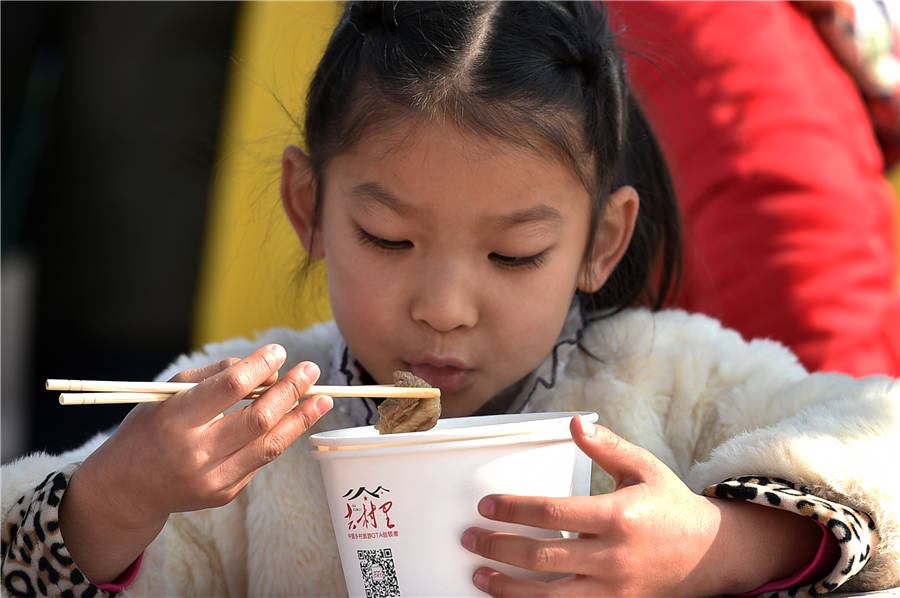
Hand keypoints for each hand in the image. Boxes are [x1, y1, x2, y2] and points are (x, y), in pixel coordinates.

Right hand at [59, 344, 332, 582]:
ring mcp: (213, 479)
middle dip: (291, 391)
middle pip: (258, 419)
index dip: (260, 366)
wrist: (126, 490)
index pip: (230, 387)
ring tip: (323, 399)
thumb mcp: (168, 393)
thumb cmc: (151, 428)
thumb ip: (216, 375)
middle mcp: (195, 454)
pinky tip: (291, 420)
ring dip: (302, 418)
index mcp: (175, 420)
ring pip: (270, 445)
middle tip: (312, 370)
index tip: (279, 351)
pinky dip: (277, 436)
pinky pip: (259, 460)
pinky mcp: (225, 494)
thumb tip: (268, 367)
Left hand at [460, 416, 777, 596]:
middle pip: (542, 557)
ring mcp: (614, 588)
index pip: (552, 513)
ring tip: (479, 575)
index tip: (486, 506)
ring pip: (550, 595)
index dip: (514, 510)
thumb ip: (607, 446)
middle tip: (469, 539)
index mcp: (618, 515)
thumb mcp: (643, 468)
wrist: (710, 554)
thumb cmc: (670, 506)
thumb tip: (575, 423)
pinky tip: (513, 597)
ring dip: (509, 587)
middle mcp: (613, 555)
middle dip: (499, 547)